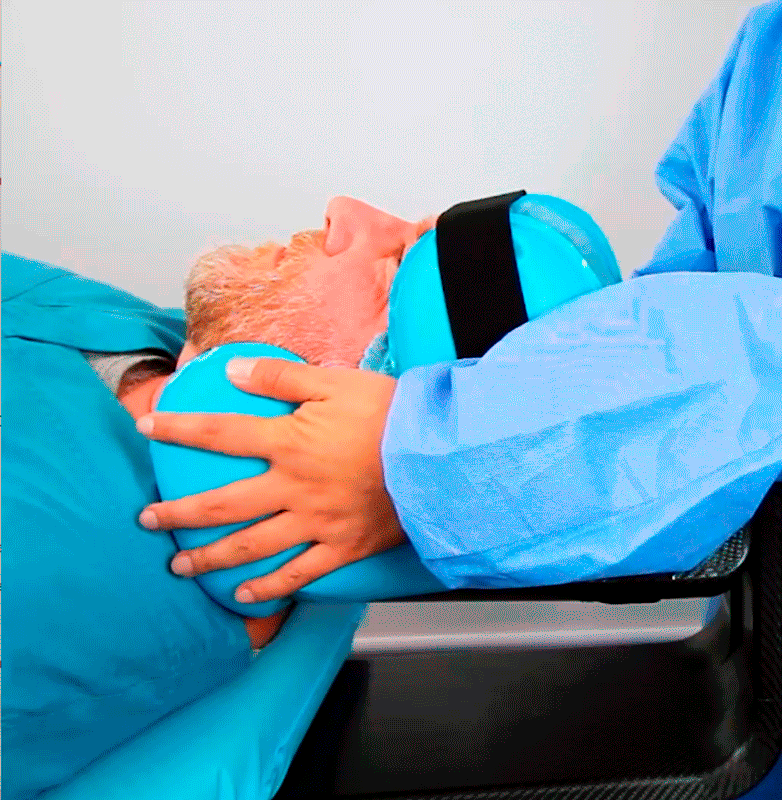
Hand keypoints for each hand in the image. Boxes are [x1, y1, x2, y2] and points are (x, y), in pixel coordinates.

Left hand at [137, 358, 404, 602]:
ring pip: (253, 545)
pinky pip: (300, 573)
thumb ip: (282, 378)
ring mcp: (316, 522)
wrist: (440, 459)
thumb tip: (232, 372)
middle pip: (223, 504)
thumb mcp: (336, 382)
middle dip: (180, 513)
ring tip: (181, 566)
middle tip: (148, 521)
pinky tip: (247, 596)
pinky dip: (271, 587)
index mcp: (289, 442)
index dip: (180, 429)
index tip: (147, 427)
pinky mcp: (343, 546)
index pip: (221, 434)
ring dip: (212, 557)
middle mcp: (293, 487)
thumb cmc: (392, 416)